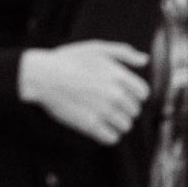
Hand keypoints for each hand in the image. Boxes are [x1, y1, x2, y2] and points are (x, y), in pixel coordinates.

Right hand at [18, 41, 149, 144]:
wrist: (42, 76)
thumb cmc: (68, 60)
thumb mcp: (96, 48)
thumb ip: (123, 52)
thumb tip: (145, 60)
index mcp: (119, 75)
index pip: (143, 94)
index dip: (134, 94)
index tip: (121, 93)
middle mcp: (115, 94)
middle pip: (134, 111)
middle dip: (124, 108)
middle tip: (107, 104)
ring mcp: (103, 111)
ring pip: (125, 126)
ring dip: (117, 123)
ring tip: (102, 116)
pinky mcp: (90, 125)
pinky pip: (112, 138)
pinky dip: (108, 135)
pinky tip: (98, 127)